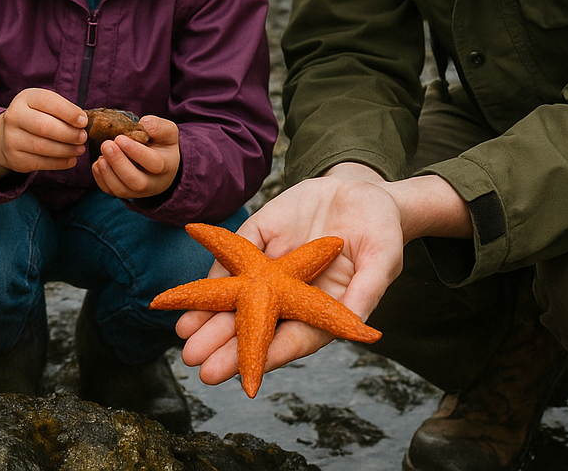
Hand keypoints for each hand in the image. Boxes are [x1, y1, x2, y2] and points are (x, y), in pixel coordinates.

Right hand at [0, 87, 87, 181]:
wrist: (6, 135)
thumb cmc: (35, 116)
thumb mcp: (45, 106)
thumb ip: (62, 110)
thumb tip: (83, 123)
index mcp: (26, 98)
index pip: (48, 102)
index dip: (68, 112)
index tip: (83, 121)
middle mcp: (14, 116)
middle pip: (44, 126)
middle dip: (68, 133)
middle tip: (83, 137)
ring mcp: (12, 138)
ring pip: (43, 147)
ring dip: (66, 150)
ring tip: (79, 149)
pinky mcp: (15, 158)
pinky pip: (41, 163)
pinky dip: (60, 163)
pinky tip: (71, 159)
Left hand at [91, 115, 180, 198]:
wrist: (161, 162)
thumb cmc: (162, 144)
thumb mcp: (167, 131)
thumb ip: (156, 126)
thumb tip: (140, 125)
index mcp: (167, 166)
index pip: (154, 163)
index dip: (136, 152)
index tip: (120, 138)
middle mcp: (153, 183)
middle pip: (136, 181)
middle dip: (119, 164)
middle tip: (106, 145)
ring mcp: (138, 191)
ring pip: (121, 190)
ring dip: (108, 173)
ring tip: (100, 156)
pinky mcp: (125, 193)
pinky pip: (111, 191)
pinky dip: (101, 180)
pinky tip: (98, 164)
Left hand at [176, 170, 409, 386]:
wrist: (362, 190)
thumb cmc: (381, 231)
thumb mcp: (383, 260)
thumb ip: (365, 291)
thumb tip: (355, 323)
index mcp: (322, 309)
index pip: (293, 339)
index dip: (268, 357)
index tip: (244, 377)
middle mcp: (292, 295)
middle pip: (257, 326)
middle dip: (226, 346)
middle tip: (199, 363)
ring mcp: (273, 268)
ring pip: (238, 298)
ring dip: (210, 317)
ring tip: (184, 336)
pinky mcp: (260, 239)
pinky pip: (234, 258)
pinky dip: (212, 277)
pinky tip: (189, 296)